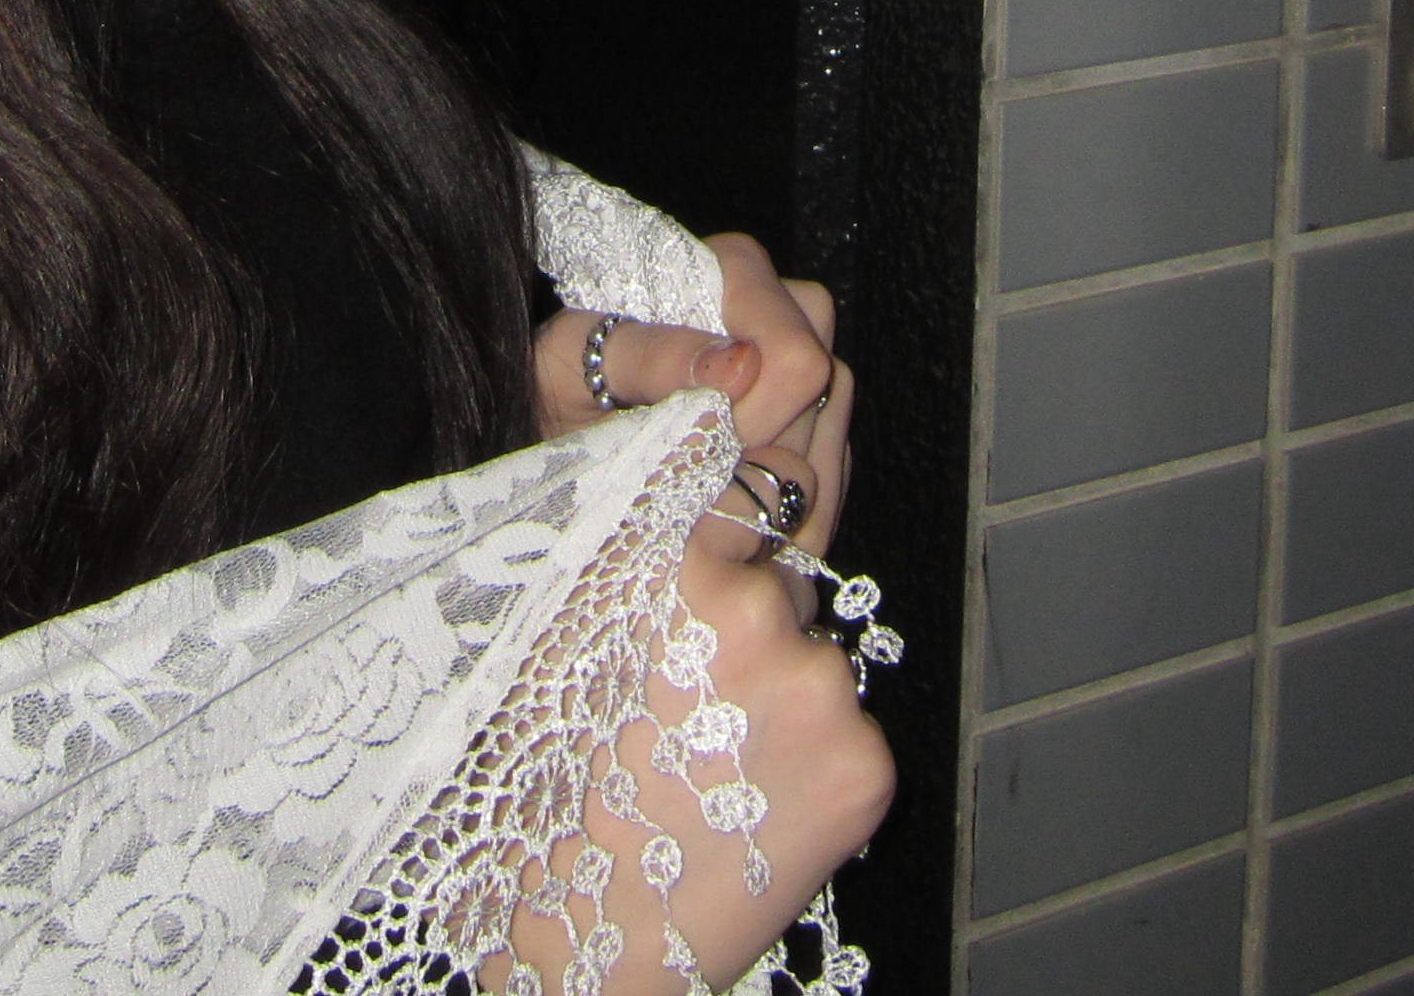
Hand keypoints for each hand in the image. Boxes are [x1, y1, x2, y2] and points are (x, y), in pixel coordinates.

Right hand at [488, 435, 895, 993]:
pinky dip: (816, 768)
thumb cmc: (545, 797)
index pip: (741, 487)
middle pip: (783, 584)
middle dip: (753, 629)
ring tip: (713, 771)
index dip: (731, 528)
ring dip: (783, 702)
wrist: (583, 951)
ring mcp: (820, 688)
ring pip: (817, 663)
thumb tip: (690, 467)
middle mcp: (755, 609)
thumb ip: (625, 555)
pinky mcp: (868, 764)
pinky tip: (755, 810)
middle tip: (689, 712)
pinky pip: (850, 736)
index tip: (719, 559)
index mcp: (667, 564)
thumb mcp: (558, 648)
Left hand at [533, 235, 850, 555]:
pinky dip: (781, 511)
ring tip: (700, 495)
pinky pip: (828, 476)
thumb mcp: (581, 358)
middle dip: (762, 453)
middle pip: (824, 401)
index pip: (798, 358)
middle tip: (693, 476)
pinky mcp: (812, 423)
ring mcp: (804, 369)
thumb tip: (740, 366)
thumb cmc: (561, 378)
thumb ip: (654, 355)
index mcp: (734, 272)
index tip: (698, 448)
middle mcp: (785, 308)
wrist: (556, 421)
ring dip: (771, 487)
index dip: (757, 419)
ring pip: (832, 442)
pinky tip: (728, 513)